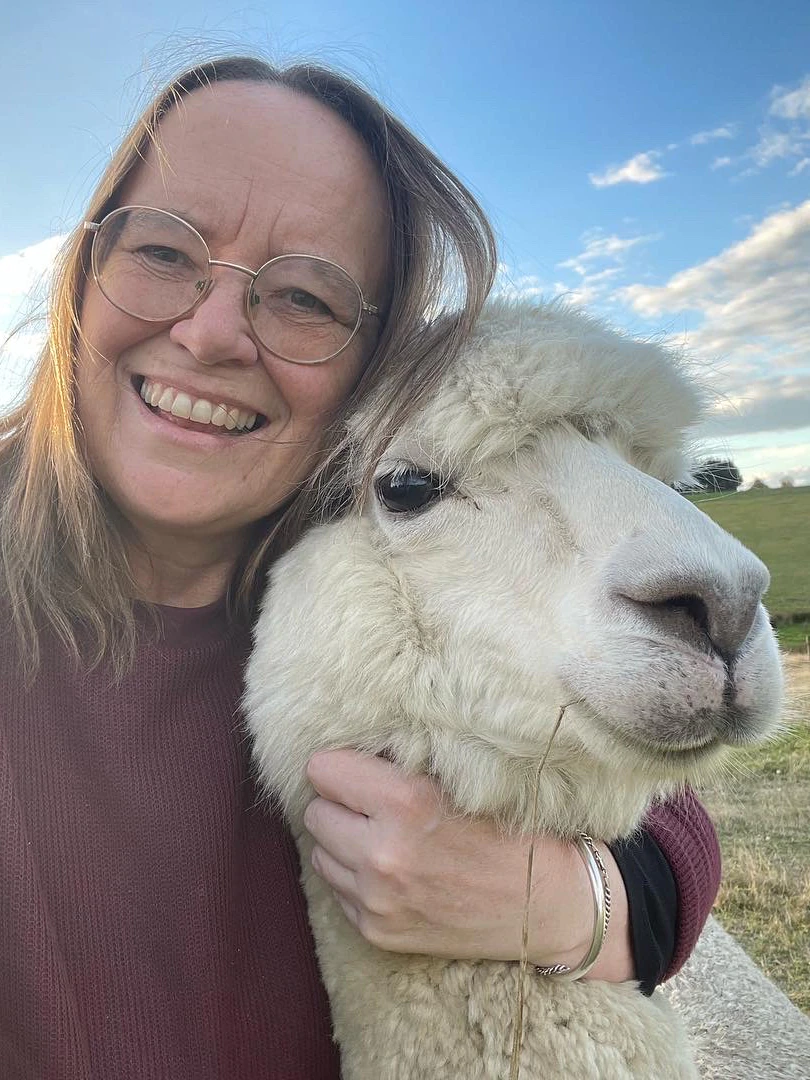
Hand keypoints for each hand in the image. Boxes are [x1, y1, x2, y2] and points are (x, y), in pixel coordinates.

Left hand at [304, 749, 633, 980]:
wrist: (546, 906)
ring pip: (320, 853)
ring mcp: (376, 900)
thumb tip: (352, 745)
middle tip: (372, 803)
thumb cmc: (511, 830)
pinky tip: (393, 871)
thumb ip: (404, 763)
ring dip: (343, 841)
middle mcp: (382, 854)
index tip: (360, 768)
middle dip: (340, 803)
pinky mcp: (377, 932)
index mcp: (405, 802)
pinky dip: (355, 878)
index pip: (323, 770)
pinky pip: (339, 890)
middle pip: (316, 812)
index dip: (342, 766)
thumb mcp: (462, 778)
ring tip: (382, 837)